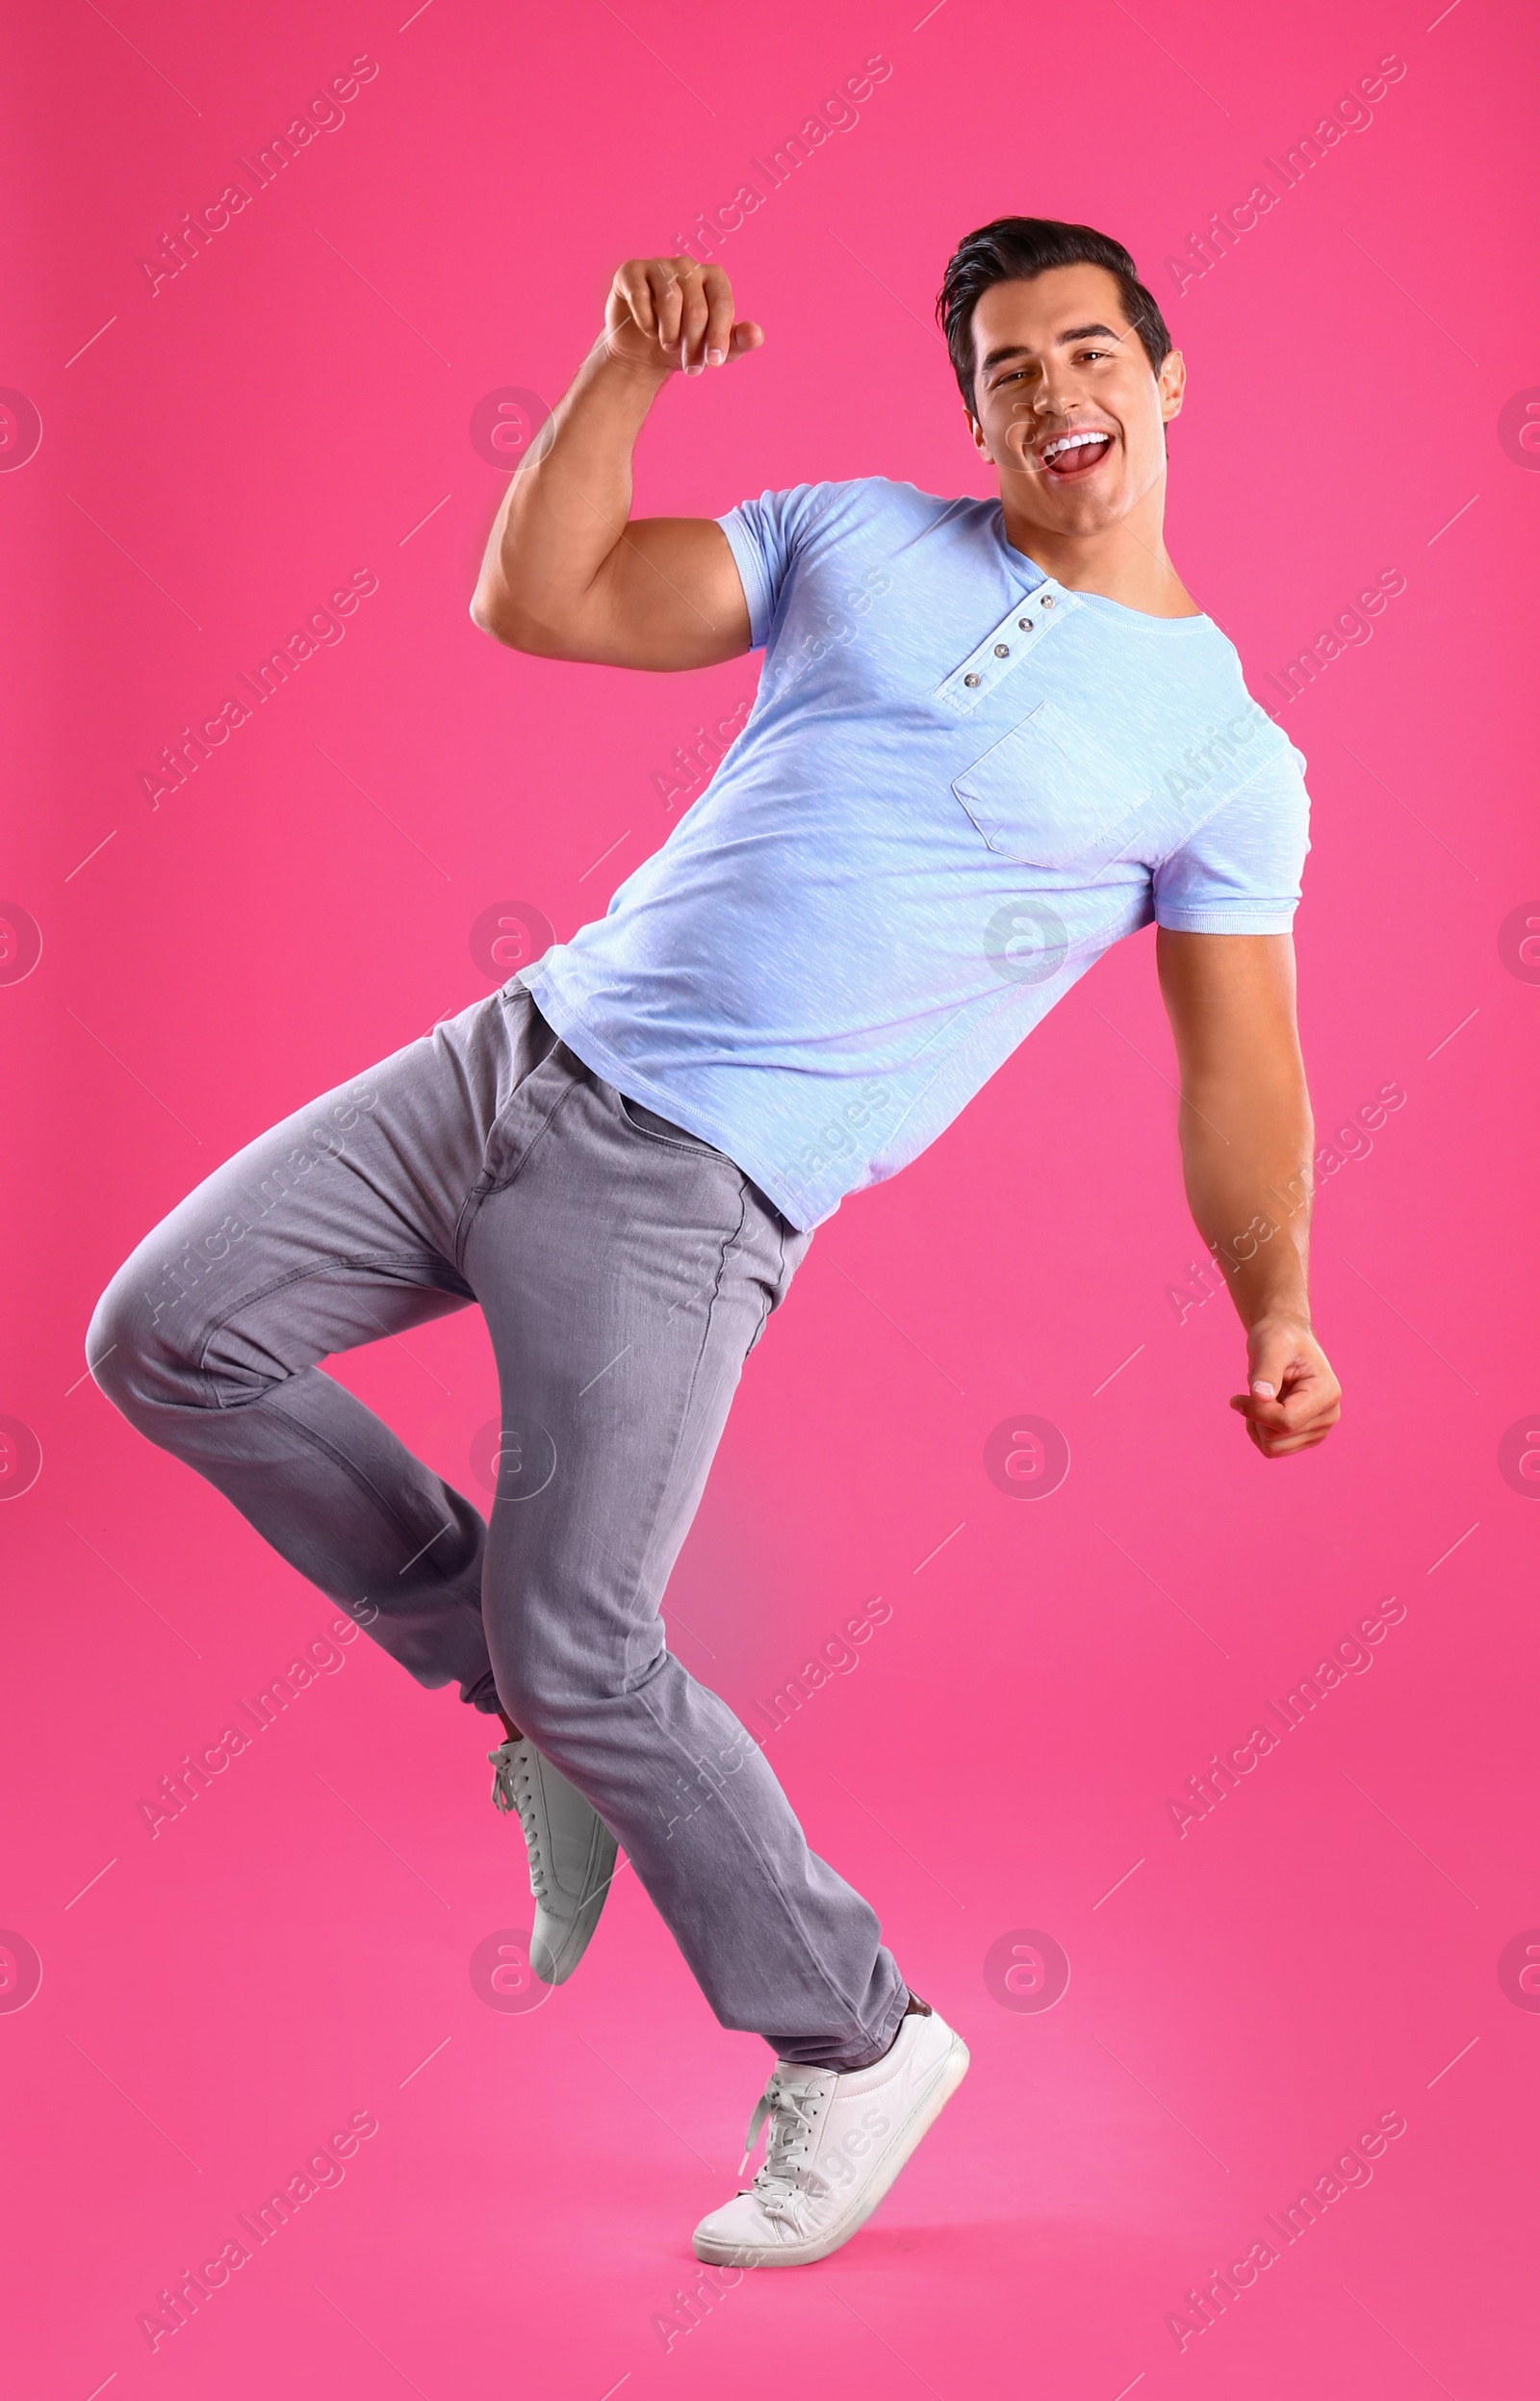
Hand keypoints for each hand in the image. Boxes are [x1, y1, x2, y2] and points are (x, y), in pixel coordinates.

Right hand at [604, 255, 762, 378]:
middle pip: (696, 307)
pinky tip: (648, 330)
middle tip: (691, 367)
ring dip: (670, 334)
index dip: (719, 335)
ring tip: (669, 346)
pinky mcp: (631, 272)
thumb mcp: (712, 348)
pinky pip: (640, 296)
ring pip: (670, 300)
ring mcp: (658, 265)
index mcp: (713, 277)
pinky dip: (646, 322)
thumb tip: (756, 335)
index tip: (714, 363)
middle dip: (694, 343)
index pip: (722, 303)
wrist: (642, 351)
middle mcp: (687, 265)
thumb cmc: (683, 344)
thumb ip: (737, 341)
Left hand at [1229, 1315, 1340, 1456]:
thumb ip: (1266, 1371)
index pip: (1286, 1421)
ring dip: (1256, 1425)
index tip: (1235, 1398)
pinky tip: (1261, 1410)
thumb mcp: (1270, 1346)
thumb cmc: (1279, 1338)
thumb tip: (1261, 1396)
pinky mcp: (1306, 1437)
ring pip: (1273, 1448)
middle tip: (1254, 1391)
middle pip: (1277, 1438)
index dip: (1256, 1412)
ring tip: (1260, 1399)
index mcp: (1327, 1393)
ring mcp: (1319, 1430)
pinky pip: (1273, 1450)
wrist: (1285, 1340)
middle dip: (1256, 1416)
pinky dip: (1259, 1432)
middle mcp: (1329, 1416)